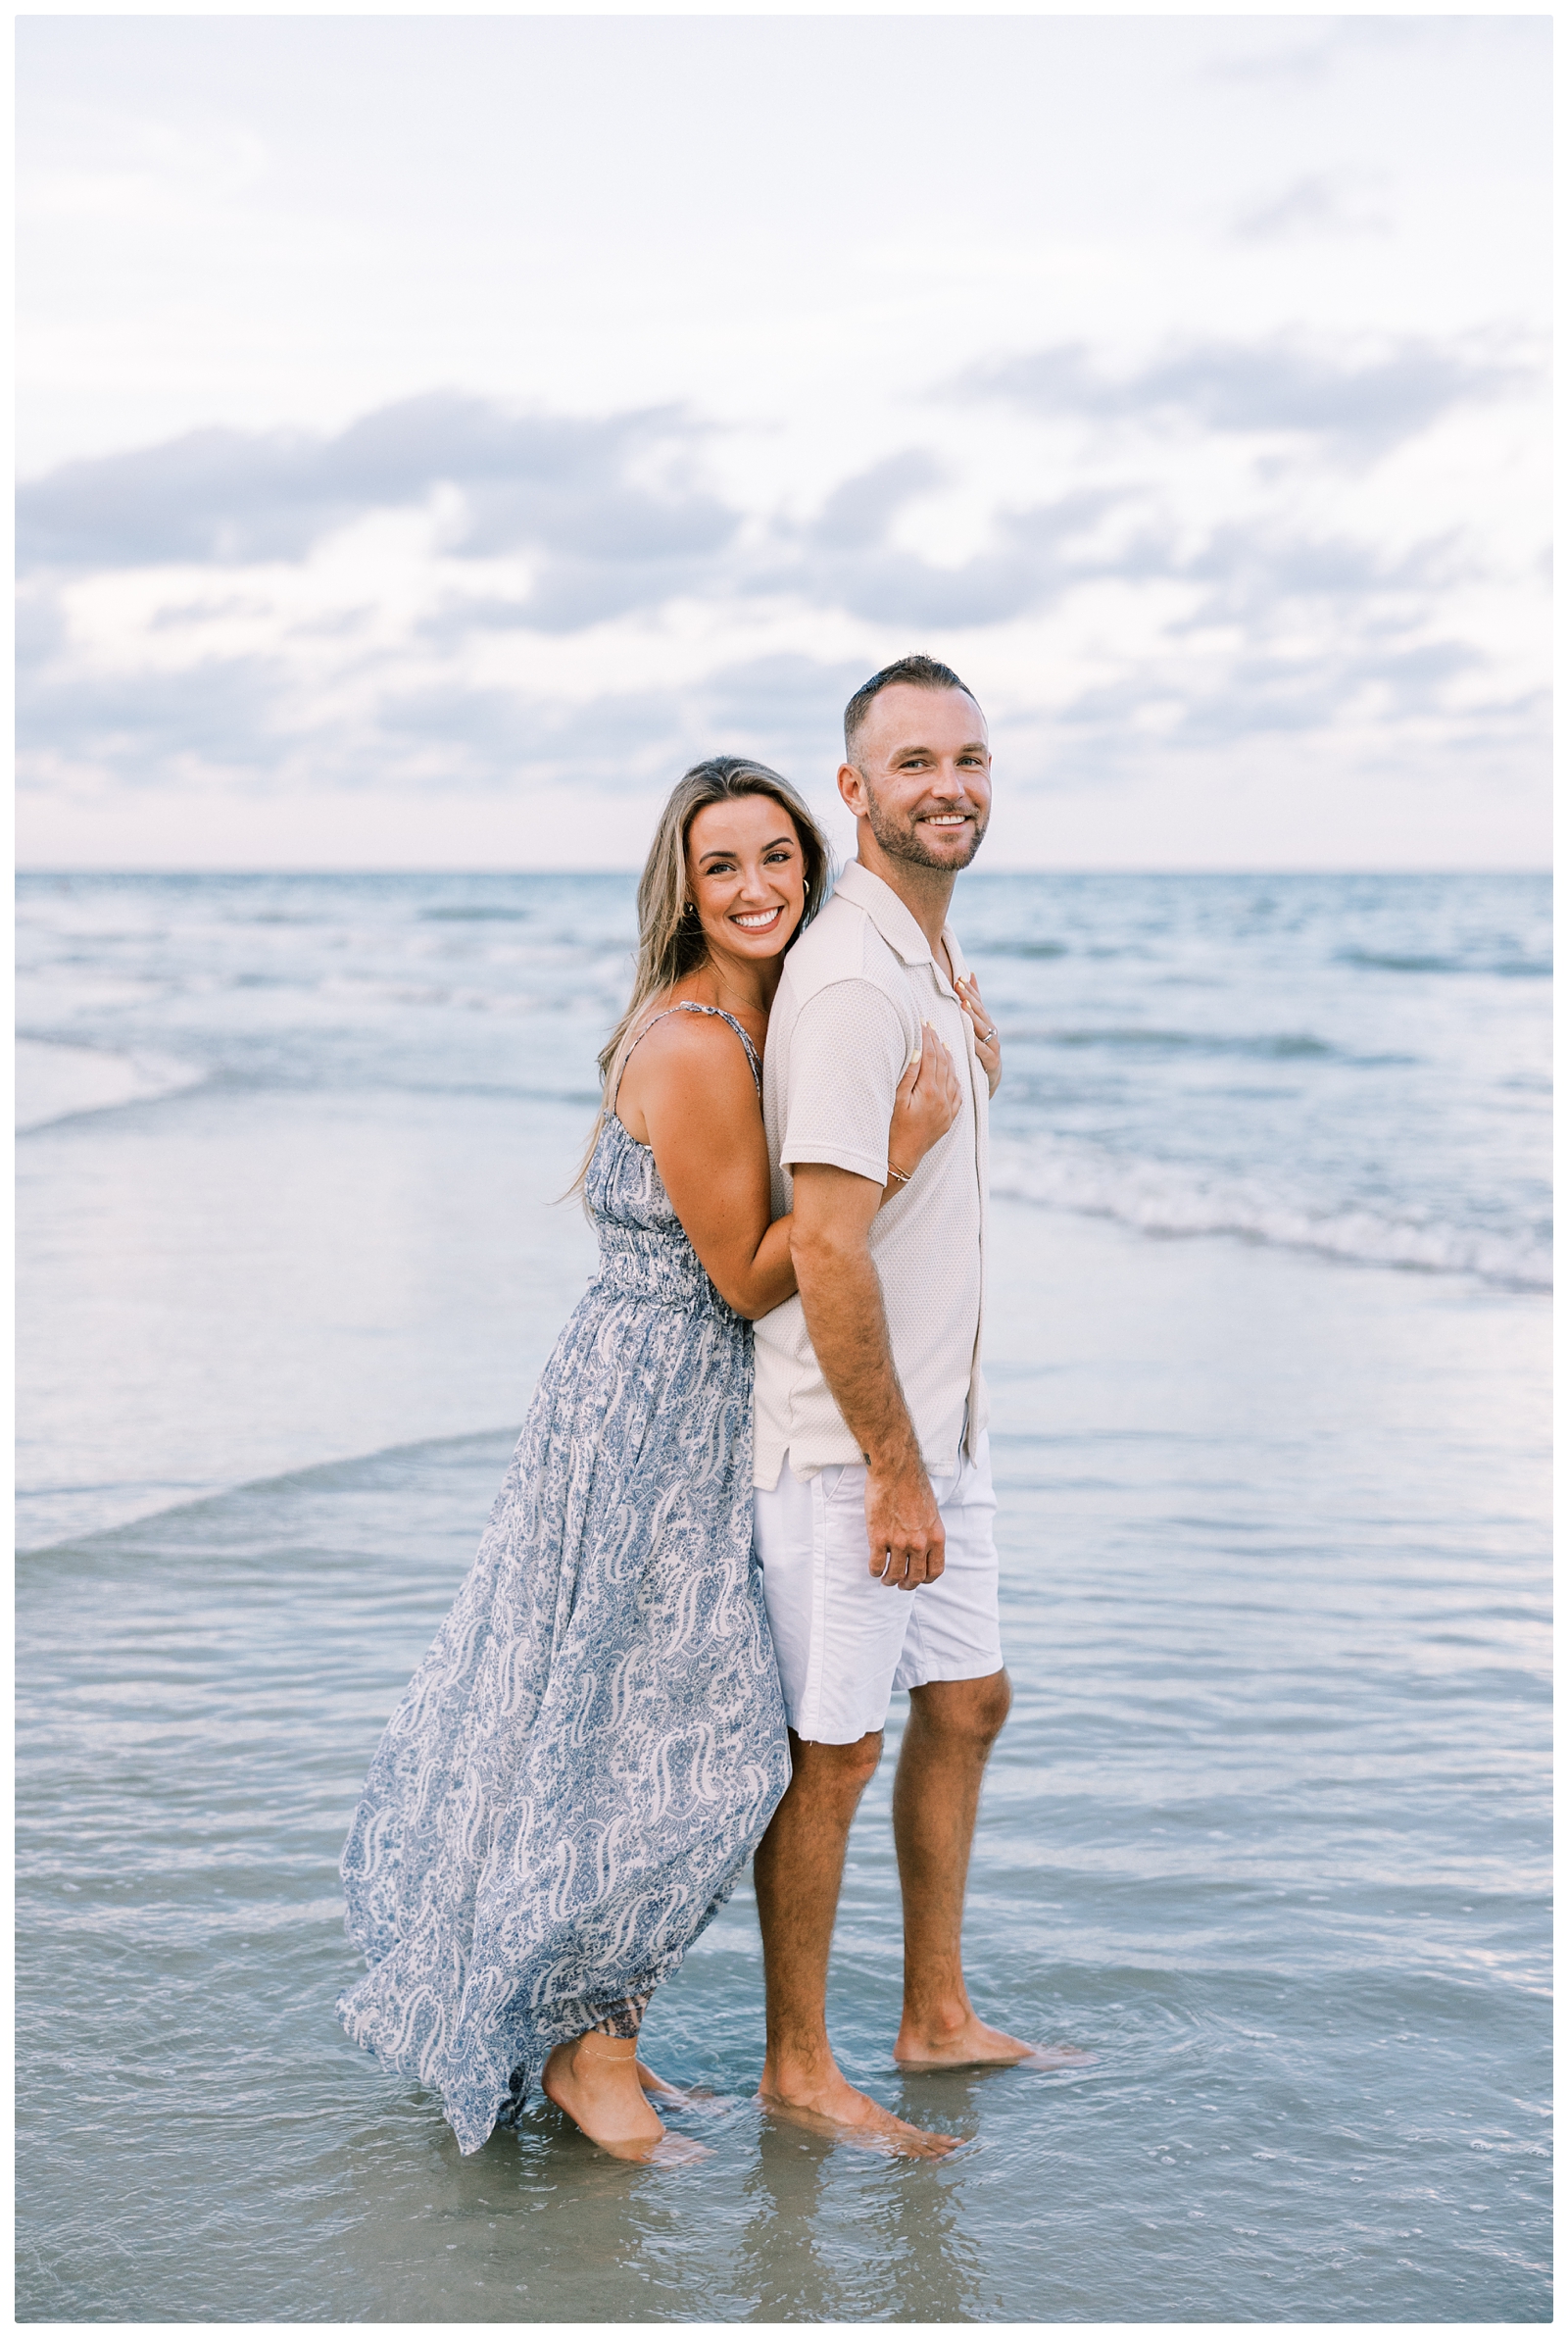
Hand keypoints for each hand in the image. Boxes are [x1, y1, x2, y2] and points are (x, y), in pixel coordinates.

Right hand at [865, 1454, 944, 1589]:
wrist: (895, 1470)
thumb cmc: (913, 1485)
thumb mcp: (932, 1512)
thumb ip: (928, 1532)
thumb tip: (923, 1547)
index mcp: (936, 1537)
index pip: (935, 1571)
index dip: (926, 1580)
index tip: (918, 1579)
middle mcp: (920, 1543)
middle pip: (916, 1577)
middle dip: (907, 1585)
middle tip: (899, 1583)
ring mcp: (899, 1542)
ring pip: (895, 1575)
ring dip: (889, 1581)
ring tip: (884, 1579)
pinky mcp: (879, 1538)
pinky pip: (876, 1565)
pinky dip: (874, 1571)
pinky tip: (874, 1568)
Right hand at [886, 1022, 961, 1185]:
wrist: (901, 1159)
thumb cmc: (892, 1129)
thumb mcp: (895, 1100)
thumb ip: (908, 1076)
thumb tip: (918, 1052)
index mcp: (928, 1092)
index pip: (930, 1056)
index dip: (927, 1037)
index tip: (923, 1023)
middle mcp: (943, 1099)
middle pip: (943, 1062)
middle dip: (937, 1042)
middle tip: (931, 1026)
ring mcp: (948, 1109)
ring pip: (952, 1075)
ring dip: (948, 1057)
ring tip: (942, 1042)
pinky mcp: (949, 1118)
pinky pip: (957, 1092)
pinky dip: (954, 1076)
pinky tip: (951, 1069)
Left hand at [954, 973, 1000, 1096]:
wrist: (990, 1079)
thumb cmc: (980, 1049)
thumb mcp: (976, 1025)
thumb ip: (974, 1001)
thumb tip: (970, 975)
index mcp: (984, 1022)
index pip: (977, 1003)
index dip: (969, 990)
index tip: (958, 978)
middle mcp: (990, 1032)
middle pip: (979, 1012)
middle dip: (969, 998)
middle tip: (958, 986)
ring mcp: (992, 1046)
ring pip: (982, 1029)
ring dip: (973, 1017)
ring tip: (963, 1005)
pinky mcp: (991, 1062)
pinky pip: (983, 1052)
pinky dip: (976, 1044)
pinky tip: (969, 1037)